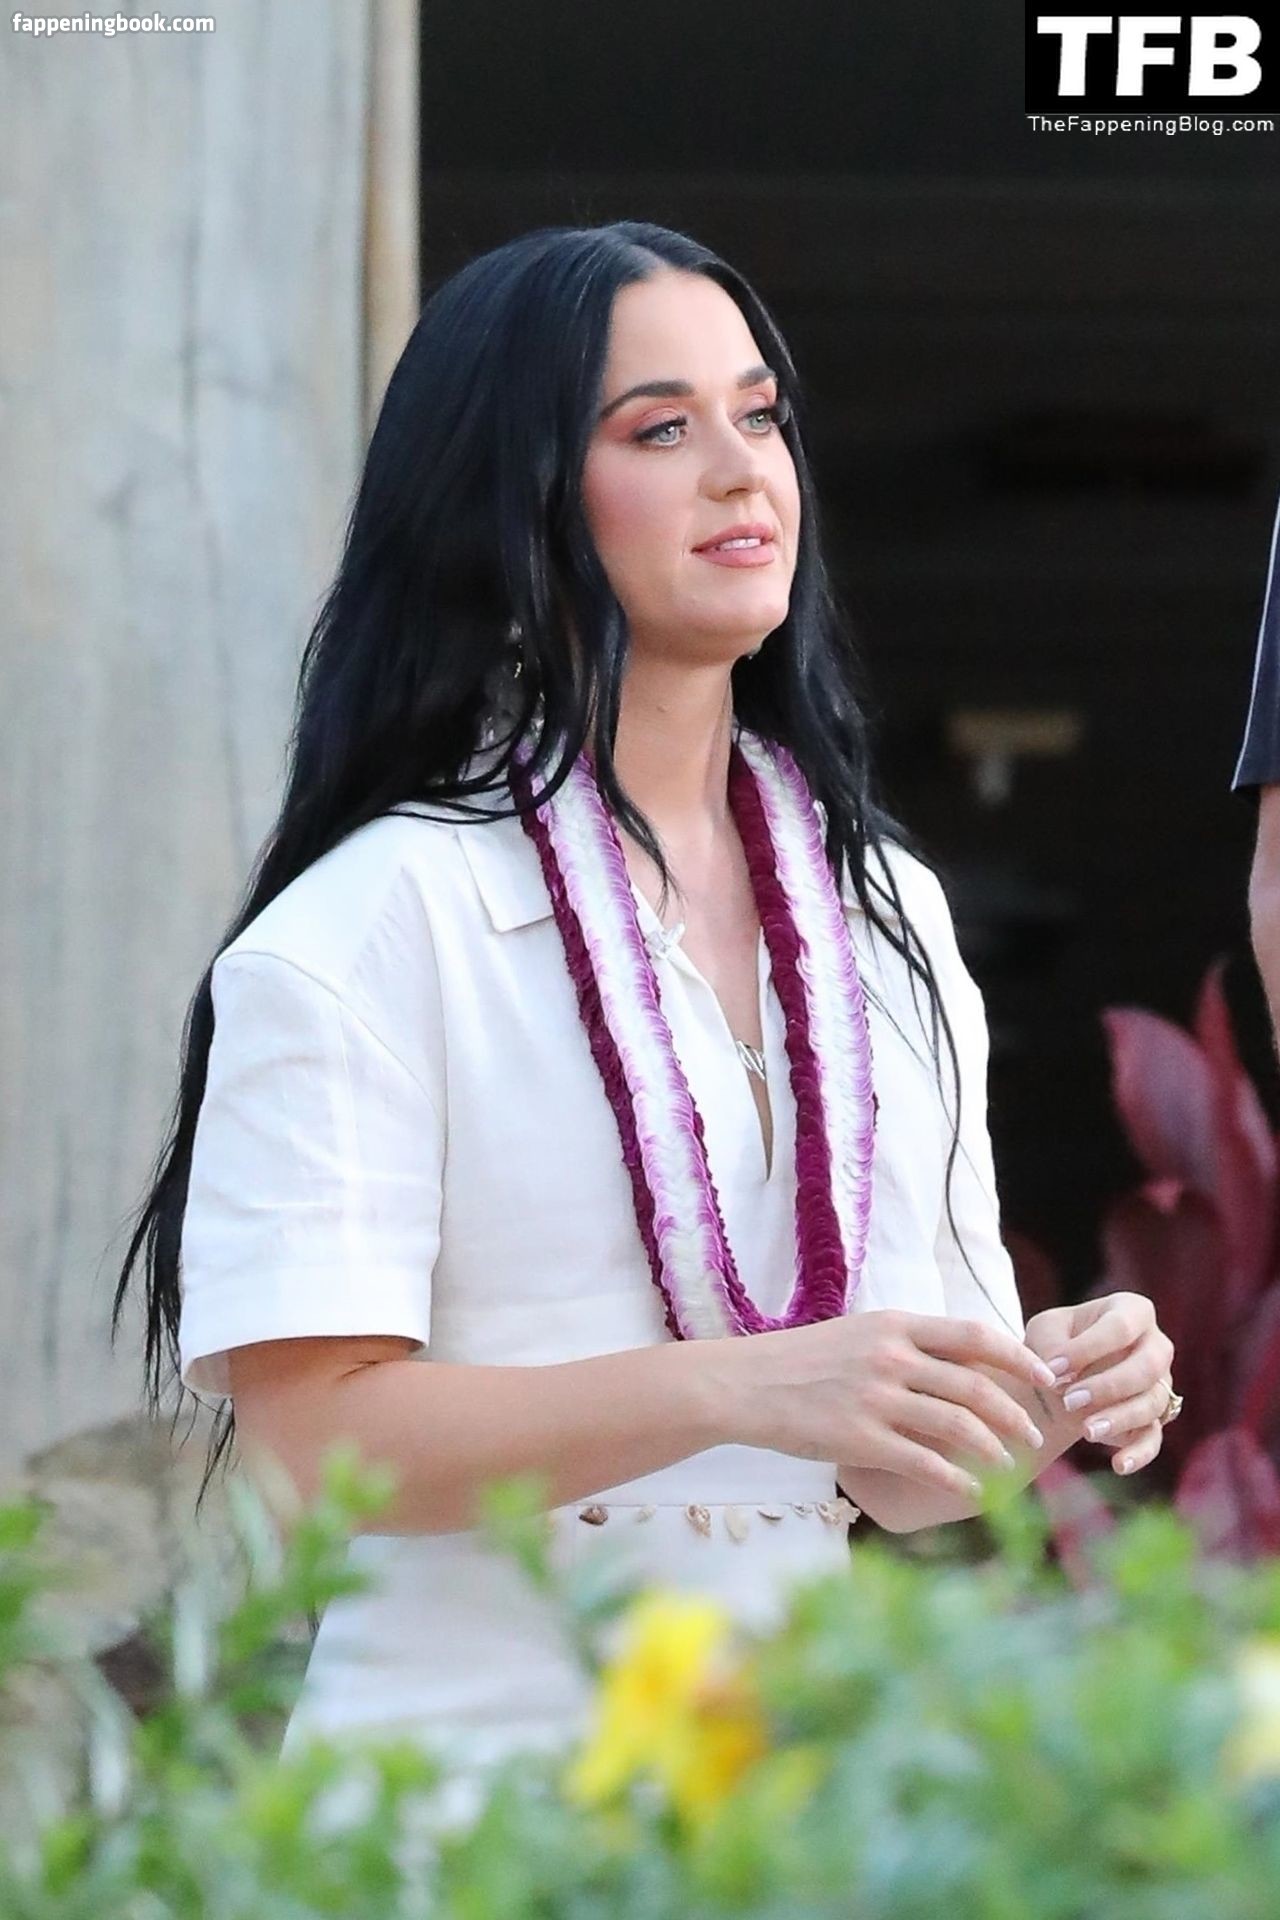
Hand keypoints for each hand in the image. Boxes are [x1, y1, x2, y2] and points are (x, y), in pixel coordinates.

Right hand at [728, 1309, 1058, 1501]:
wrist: (744, 1384)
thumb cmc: (803, 1361)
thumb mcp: (859, 1333)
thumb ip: (910, 1344)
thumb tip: (968, 1364)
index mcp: (895, 1325)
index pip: (976, 1336)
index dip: (1020, 1359)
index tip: (1047, 1379)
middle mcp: (890, 1357)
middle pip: (976, 1386)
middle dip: (1015, 1414)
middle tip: (1033, 1437)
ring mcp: (875, 1398)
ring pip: (958, 1425)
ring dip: (993, 1450)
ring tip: (1009, 1466)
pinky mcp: (859, 1439)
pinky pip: (924, 1463)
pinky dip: (956, 1480)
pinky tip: (971, 1492)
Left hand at [1023, 1292, 1174, 1477]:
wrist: (1057, 1378)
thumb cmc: (1054, 1344)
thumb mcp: (1044, 1331)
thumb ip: (1050, 1346)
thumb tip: (1058, 1376)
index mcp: (1131, 1311)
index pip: (1120, 1327)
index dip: (1087, 1348)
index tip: (1052, 1368)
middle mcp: (1155, 1346)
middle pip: (1148, 1366)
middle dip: (1109, 1386)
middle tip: (1070, 1401)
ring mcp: (1160, 1384)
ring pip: (1152, 1403)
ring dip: (1120, 1418)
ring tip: (1085, 1431)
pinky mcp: (1153, 1419)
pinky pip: (1155, 1438)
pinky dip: (1139, 1454)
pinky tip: (1118, 1465)